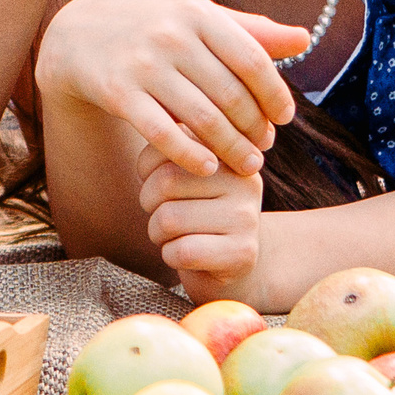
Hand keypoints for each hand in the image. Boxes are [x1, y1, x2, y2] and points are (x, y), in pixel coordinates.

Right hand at [37, 0, 305, 177]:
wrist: (76, 32)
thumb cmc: (150, 25)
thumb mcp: (197, 16)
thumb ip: (249, 31)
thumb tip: (305, 39)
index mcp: (198, 13)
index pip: (252, 59)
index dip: (274, 94)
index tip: (284, 119)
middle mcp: (172, 35)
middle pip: (230, 94)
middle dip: (254, 128)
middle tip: (265, 149)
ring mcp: (143, 64)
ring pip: (202, 118)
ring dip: (231, 149)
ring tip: (247, 166)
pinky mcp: (118, 93)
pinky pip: (162, 134)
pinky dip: (190, 156)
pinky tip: (208, 168)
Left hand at [137, 139, 262, 302]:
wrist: (232, 267)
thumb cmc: (196, 213)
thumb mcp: (186, 175)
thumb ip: (173, 147)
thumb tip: (154, 127)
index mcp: (229, 150)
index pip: (170, 143)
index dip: (147, 169)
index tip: (158, 183)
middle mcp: (244, 178)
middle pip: (166, 181)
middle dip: (149, 204)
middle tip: (163, 215)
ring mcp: (247, 216)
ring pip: (169, 219)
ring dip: (158, 234)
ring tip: (174, 235)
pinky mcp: (243, 252)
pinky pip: (182, 251)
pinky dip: (170, 257)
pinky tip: (185, 255)